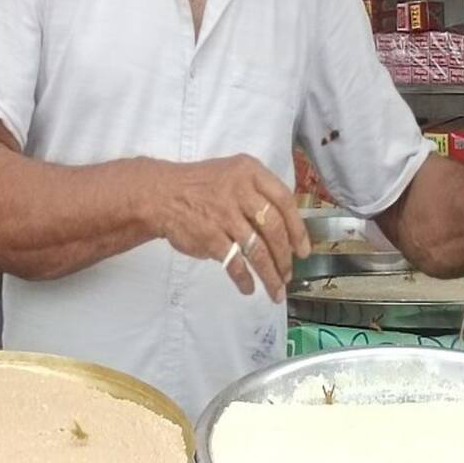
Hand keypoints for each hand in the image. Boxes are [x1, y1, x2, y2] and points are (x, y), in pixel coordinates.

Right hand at [150, 154, 309, 301]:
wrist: (160, 194)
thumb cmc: (200, 187)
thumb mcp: (232, 176)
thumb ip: (257, 195)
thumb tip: (286, 231)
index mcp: (249, 172)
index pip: (284, 200)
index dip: (298, 229)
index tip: (303, 250)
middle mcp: (240, 191)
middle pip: (275, 229)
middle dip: (285, 257)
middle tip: (288, 275)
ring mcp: (225, 214)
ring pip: (258, 250)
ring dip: (270, 274)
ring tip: (276, 291)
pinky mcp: (210, 236)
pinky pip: (234, 262)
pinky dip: (244, 278)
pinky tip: (248, 287)